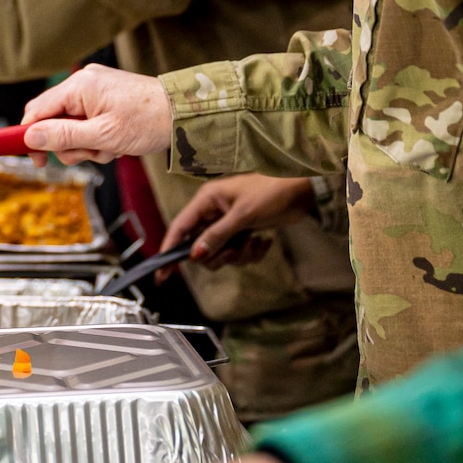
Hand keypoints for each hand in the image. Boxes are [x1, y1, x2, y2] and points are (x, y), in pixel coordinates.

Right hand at [20, 65, 172, 162]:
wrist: (184, 113)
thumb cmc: (147, 122)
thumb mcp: (102, 136)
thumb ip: (63, 136)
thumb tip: (29, 137)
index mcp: (79, 87)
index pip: (37, 111)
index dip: (31, 137)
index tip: (36, 159)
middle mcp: (84, 82)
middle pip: (55, 120)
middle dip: (69, 144)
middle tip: (91, 154)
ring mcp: (96, 88)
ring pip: (72, 124)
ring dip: (86, 144)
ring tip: (110, 149)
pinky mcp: (106, 96)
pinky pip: (88, 120)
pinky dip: (97, 137)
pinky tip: (116, 143)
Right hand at [162, 175, 314, 265]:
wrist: (301, 190)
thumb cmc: (271, 193)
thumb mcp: (242, 215)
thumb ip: (217, 235)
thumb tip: (195, 255)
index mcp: (207, 200)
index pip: (180, 227)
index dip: (169, 249)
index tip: (161, 272)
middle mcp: (213, 212)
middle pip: (200, 246)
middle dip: (218, 254)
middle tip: (234, 251)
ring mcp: (228, 223)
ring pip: (220, 253)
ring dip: (238, 254)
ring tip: (254, 242)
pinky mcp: (243, 232)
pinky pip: (237, 253)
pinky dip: (250, 252)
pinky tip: (264, 242)